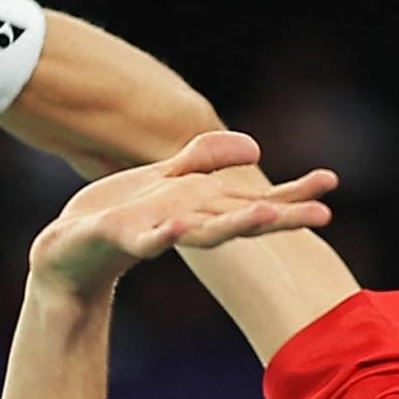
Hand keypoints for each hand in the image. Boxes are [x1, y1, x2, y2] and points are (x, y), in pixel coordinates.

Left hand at [29, 131, 335, 301]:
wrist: (67, 249)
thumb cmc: (119, 215)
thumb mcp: (165, 179)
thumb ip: (205, 161)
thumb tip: (256, 148)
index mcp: (201, 210)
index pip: (256, 201)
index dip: (292, 193)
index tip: (331, 181)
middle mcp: (188, 225)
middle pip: (240, 220)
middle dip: (281, 218)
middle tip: (324, 216)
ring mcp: (158, 234)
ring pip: (203, 233)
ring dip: (235, 225)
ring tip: (266, 217)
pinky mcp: (122, 240)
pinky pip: (146, 241)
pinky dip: (163, 236)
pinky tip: (178, 227)